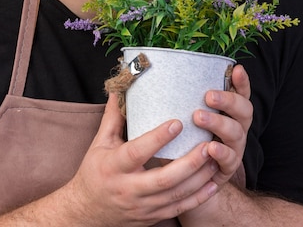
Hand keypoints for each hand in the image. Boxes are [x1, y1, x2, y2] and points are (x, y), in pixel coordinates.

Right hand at [62, 93, 221, 226]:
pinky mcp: (151, 217)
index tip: (178, 123)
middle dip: (190, 162)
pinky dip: (198, 198)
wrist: (86, 213)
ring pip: (176, 194)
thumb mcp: (99, 144)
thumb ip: (112, 117)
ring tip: (216, 159)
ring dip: (199, 178)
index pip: (137, 152)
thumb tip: (118, 89)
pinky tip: (213, 184)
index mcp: (113, 167)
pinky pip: (179, 209)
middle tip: (208, 144)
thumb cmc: (94, 173)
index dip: (158, 138)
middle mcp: (128, 189)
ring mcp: (141, 206)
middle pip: (163, 178)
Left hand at [193, 64, 251, 187]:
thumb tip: (157, 72)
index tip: (236, 69)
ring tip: (199, 117)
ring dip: (219, 123)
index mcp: (229, 112)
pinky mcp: (227, 167)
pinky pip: (230, 160)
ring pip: (236, 133)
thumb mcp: (183, 116)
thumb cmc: (183, 138)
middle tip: (208, 96)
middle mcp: (236, 127)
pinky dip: (221, 152)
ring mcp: (234, 148)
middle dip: (228, 101)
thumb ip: (181, 98)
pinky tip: (211, 147)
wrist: (182, 175)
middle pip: (244, 111)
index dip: (242, 82)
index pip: (241, 93)